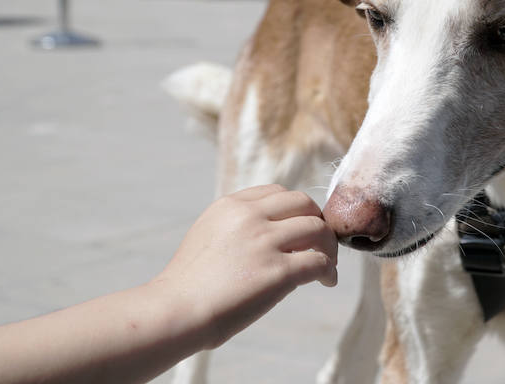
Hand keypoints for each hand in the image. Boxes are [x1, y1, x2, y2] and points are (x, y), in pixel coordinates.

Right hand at [151, 185, 337, 348]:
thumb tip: (270, 234)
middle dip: (318, 222)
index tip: (301, 227)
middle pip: (304, 204)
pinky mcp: (277, 271)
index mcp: (231, 205)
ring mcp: (265, 242)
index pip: (278, 192)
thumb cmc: (188, 284)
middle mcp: (250, 217)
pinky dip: (329, 271)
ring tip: (328, 264)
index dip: (296, 209)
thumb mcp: (208, 235)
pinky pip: (319, 262)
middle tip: (321, 244)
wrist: (175, 311)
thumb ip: (237, 226)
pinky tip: (327, 281)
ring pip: (318, 229)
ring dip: (329, 247)